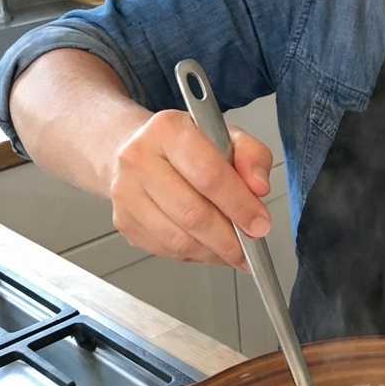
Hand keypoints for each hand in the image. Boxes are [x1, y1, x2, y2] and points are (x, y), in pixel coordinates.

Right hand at [109, 109, 272, 269]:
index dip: (239, 205)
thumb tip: (259, 188)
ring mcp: (126, 194)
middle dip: (230, 238)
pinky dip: (195, 255)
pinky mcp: (124, 221)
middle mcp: (139, 160)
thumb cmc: (186, 146)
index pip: (209, 175)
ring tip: (235, 251)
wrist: (138, 151)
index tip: (260, 223)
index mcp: (167, 130)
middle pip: (193, 214)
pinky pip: (166, 250)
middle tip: (251, 246)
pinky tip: (209, 246)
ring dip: (214, 252)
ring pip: (179, 239)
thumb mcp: (227, 136)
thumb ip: (252, 156)